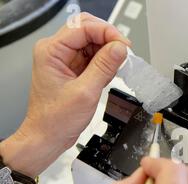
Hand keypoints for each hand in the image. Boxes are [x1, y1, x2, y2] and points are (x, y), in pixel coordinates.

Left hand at [0, 13, 130, 177]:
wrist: (48, 136)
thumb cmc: (56, 119)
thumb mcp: (85, 92)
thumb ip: (104, 67)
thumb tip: (120, 48)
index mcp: (51, 51)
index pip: (83, 27)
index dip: (107, 33)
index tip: (124, 45)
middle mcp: (56, 51)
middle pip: (87, 29)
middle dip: (108, 38)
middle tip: (124, 51)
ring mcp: (65, 59)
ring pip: (92, 41)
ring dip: (108, 51)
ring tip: (117, 66)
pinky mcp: (73, 68)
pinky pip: (93, 56)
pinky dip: (105, 61)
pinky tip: (110, 72)